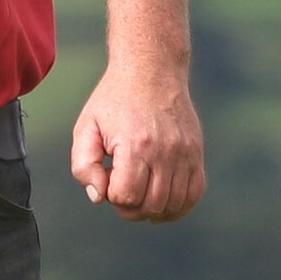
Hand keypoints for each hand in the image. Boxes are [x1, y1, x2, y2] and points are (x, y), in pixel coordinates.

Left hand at [68, 64, 207, 222]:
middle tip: (121, 188)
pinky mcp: (196, 152)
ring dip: (153, 209)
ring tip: (139, 192)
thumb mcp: (86, 127)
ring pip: (173, 204)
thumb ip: (84, 165)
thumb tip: (99, 197)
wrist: (152, 70)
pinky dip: (179, 207)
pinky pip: (195, 193)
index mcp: (135, 145)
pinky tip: (163, 206)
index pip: (126, 196)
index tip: (108, 176)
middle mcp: (164, 151)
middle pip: (151, 205)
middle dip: (130, 207)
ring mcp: (185, 153)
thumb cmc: (114, 100)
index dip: (112, 196)